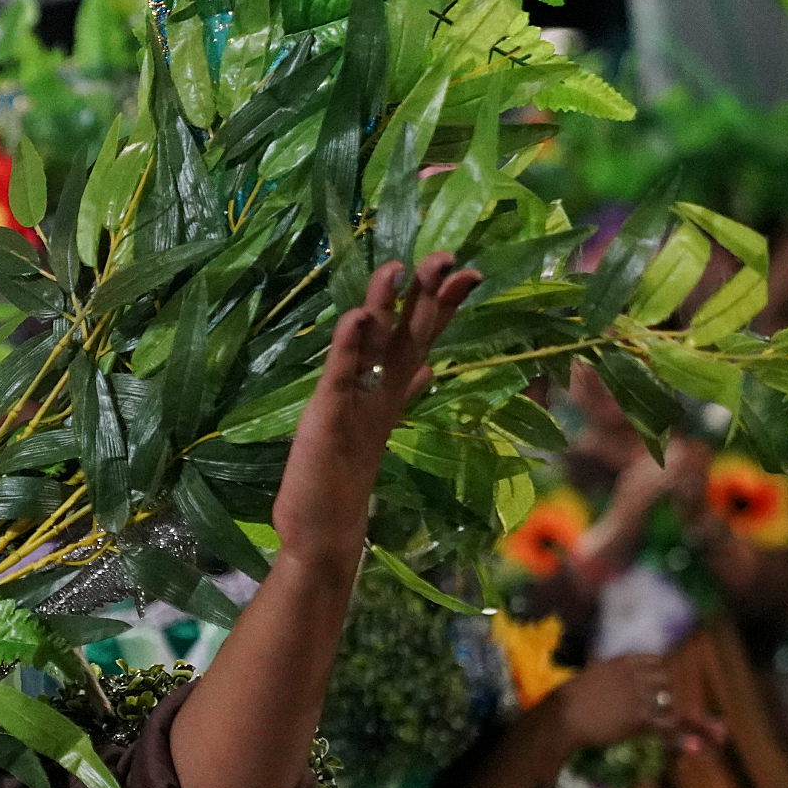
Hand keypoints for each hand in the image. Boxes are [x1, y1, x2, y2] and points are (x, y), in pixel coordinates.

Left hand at [272, 257, 481, 569]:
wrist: (324, 530)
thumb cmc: (342, 475)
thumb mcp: (370, 422)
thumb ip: (399, 392)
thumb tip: (429, 368)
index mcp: (389, 389)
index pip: (420, 336)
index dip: (440, 301)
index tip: (464, 269)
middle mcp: (380, 393)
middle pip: (410, 334)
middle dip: (427, 294)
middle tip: (448, 257)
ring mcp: (357, 404)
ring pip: (377, 347)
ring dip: (386, 306)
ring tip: (398, 267)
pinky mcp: (329, 418)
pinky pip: (341, 375)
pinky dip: (348, 347)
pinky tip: (358, 318)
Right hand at [545, 653, 723, 754]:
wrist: (560, 718)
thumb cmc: (565, 700)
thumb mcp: (588, 676)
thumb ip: (605, 673)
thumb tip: (602, 669)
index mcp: (623, 663)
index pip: (656, 662)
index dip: (659, 675)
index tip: (658, 685)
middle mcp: (635, 676)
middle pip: (666, 682)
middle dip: (664, 695)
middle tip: (660, 710)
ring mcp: (639, 696)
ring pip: (668, 703)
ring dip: (668, 714)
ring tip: (664, 726)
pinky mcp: (641, 718)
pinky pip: (668, 725)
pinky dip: (679, 736)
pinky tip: (688, 745)